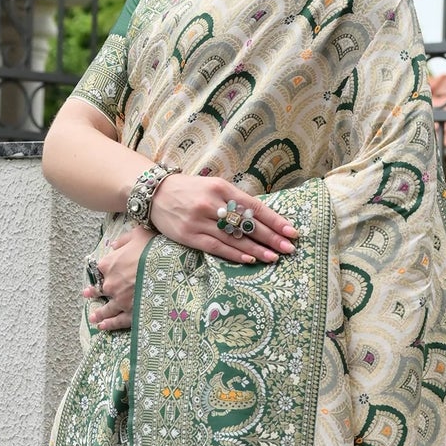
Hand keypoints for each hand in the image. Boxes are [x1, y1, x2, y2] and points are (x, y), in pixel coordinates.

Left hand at [84, 226, 150, 332]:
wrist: (168, 267)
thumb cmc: (153, 249)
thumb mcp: (138, 235)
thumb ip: (124, 240)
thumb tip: (114, 245)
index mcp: (109, 264)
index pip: (99, 268)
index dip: (100, 271)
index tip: (98, 274)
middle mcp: (110, 284)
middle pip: (99, 290)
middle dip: (93, 293)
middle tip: (87, 295)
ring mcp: (120, 300)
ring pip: (107, 309)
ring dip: (99, 313)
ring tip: (93, 318)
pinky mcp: (131, 312)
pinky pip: (118, 321)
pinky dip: (110, 324)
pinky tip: (103, 327)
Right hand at [148, 174, 298, 264]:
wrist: (154, 193)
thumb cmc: (189, 191)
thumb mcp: (213, 187)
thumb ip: (234, 200)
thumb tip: (261, 218)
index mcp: (221, 188)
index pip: (254, 207)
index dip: (274, 220)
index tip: (291, 230)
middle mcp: (212, 204)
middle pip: (247, 224)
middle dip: (271, 237)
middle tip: (289, 247)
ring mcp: (199, 221)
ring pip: (234, 238)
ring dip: (256, 249)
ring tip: (274, 257)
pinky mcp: (189, 236)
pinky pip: (216, 247)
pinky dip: (234, 254)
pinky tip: (250, 259)